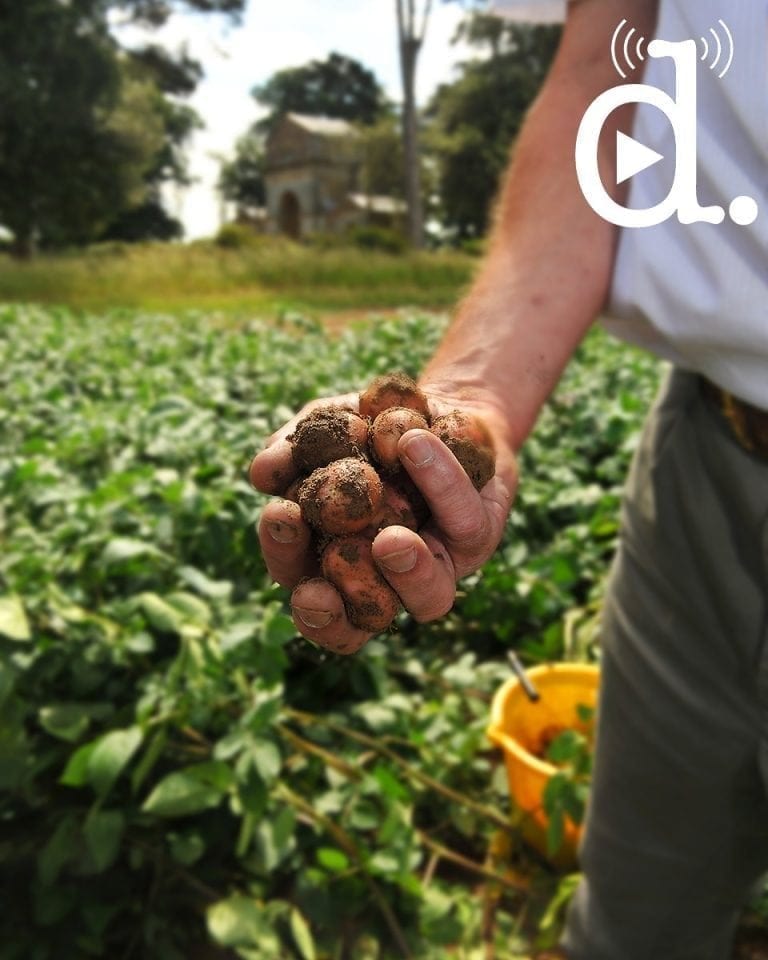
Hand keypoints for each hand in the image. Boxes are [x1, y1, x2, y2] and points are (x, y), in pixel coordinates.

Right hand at [248, 389, 516, 653]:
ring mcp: (436, 565)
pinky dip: (438, 481)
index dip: (303, 604)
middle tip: (317, 577)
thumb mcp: (325, 429)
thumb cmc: (369, 428)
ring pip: (430, 597)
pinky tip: (413, 444)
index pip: (316, 609)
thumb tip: (262, 473)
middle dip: (333, 602)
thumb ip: (292, 450)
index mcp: (336, 566)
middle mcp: (386, 581)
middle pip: (359, 620)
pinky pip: (462, 519)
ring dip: (407, 572)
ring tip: (390, 540)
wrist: (440, 408)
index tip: (284, 559)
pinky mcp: (478, 535)